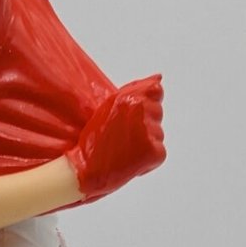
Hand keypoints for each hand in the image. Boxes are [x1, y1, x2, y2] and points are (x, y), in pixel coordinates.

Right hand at [67, 74, 164, 202]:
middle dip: (144, 124)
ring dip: (146, 142)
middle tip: (122, 137)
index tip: (128, 118)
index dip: (143, 106)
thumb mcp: (111, 105)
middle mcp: (142, 111)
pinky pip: (160, 152)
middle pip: (157, 114)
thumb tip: (159, 78)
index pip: (156, 92)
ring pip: (158, 134)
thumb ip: (137, 90)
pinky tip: (131, 160)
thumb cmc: (94, 139)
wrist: (85, 168)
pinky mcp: (154, 151)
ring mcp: (149, 130)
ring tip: (124, 149)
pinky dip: (149, 159)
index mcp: (132, 98)